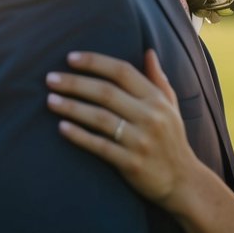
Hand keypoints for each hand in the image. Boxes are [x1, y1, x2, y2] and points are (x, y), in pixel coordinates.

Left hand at [46, 50, 198, 207]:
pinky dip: (79, 135)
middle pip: (106, 92)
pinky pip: (100, 146)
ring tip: (50, 100)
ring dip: (72, 107)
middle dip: (75, 83)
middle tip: (50, 78)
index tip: (70, 58)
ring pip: (100, 118)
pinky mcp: (131, 163)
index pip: (122, 71)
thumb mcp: (171, 106)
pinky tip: (62, 127)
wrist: (183, 181)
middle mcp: (150, 116)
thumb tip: (148, 51)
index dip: (95, 62)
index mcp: (157, 99)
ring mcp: (140, 140)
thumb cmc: (172, 139)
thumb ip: (158, 79)